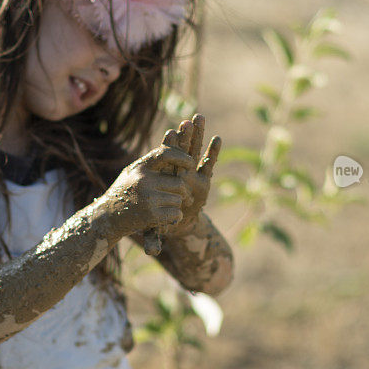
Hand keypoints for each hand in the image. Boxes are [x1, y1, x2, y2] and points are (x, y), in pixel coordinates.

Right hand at [99, 143, 194, 239]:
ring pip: (178, 199)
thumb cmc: (122, 192)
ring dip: (177, 205)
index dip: (182, 157)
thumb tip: (172, 138)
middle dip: (184, 191)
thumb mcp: (132, 172)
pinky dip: (176, 217)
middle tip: (185, 196)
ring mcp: (147, 197)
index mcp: (140, 167)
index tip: (191, 163)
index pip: (166, 154)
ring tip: (167, 207)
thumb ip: (150, 162)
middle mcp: (143, 180)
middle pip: (179, 182)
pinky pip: (176, 213)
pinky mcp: (150, 215)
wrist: (106, 218)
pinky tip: (169, 218)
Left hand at [161, 114, 221, 235]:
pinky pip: (209, 164)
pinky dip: (213, 153)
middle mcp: (178, 174)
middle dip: (185, 137)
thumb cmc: (160, 220)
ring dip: (198, 136)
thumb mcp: (155, 227)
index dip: (169, 147)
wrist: (171, 219)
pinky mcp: (204, 179)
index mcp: (165, 179)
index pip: (166, 160)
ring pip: (195, 152)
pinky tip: (218, 139)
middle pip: (181, 152)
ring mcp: (191, 175)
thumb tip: (151, 252)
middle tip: (186, 119)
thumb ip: (154, 236)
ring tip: (199, 116)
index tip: (170, 132)